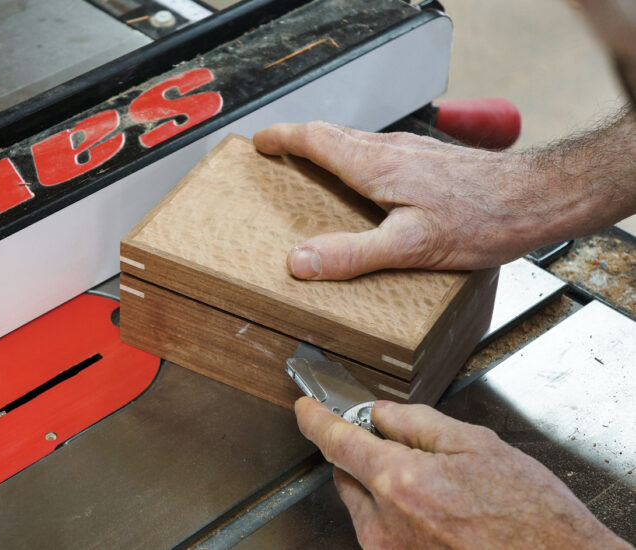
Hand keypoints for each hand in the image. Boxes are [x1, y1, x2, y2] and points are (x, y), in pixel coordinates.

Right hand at [253, 120, 635, 279]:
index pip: (316, 138)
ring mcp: (411, 152)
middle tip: (279, 153)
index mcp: (376, 166)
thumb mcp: (410, 245)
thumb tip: (301, 261)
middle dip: (299, 141)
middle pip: (332, 136)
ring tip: (311, 168)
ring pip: (355, 143)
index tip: (261, 141)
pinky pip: (377, 153)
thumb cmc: (481, 219)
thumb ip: (352, 253)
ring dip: (326, 149)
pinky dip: (353, 160)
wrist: (534, 199)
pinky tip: (365, 186)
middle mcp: (391, 150)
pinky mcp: (427, 162)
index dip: (283, 137)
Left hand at [295, 397, 630, 549]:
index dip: (315, 419)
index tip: (305, 407)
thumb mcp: (474, 444)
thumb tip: (381, 414)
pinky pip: (380, 530)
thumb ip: (416, 422)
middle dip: (361, 452)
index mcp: (400, 482)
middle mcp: (384, 525)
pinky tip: (434, 508)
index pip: (337, 441)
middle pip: (347, 474)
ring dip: (379, 484)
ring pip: (362, 504)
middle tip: (397, 444)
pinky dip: (392, 511)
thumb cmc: (528, 512)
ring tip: (433, 484)